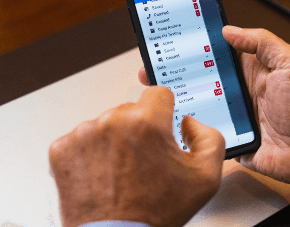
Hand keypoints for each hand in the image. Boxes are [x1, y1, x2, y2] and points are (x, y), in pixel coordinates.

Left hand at [49, 86, 224, 226]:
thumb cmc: (154, 213)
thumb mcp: (205, 178)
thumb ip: (210, 138)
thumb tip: (191, 123)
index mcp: (146, 123)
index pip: (158, 92)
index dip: (166, 111)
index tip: (162, 125)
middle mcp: (112, 122)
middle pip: (133, 109)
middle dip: (141, 128)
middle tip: (145, 158)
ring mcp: (84, 134)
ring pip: (108, 123)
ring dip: (117, 139)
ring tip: (122, 169)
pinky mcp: (64, 148)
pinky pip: (84, 137)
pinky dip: (93, 151)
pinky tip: (103, 172)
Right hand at [138, 27, 289, 187]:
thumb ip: (261, 42)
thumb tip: (228, 29)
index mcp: (247, 71)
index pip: (214, 54)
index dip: (193, 46)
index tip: (171, 39)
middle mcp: (234, 91)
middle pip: (198, 78)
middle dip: (174, 71)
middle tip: (151, 66)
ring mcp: (228, 114)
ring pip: (195, 103)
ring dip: (176, 98)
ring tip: (154, 91)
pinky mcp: (225, 137)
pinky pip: (202, 130)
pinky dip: (186, 126)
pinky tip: (168, 119)